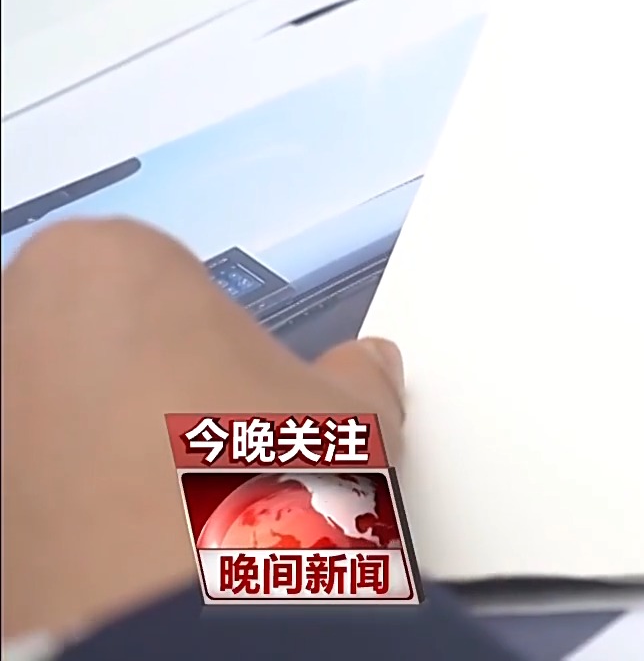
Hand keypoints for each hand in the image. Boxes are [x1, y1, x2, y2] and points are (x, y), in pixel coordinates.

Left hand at [0, 219, 405, 642]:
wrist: (178, 624)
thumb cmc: (240, 494)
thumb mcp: (349, 417)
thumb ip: (354, 379)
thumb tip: (364, 376)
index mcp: (104, 264)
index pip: (166, 280)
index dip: (219, 343)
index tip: (248, 392)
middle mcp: (17, 325)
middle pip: (97, 343)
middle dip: (151, 392)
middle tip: (219, 453)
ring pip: (55, 420)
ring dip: (104, 456)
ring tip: (184, 515)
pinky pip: (32, 492)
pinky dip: (69, 515)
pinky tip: (133, 554)